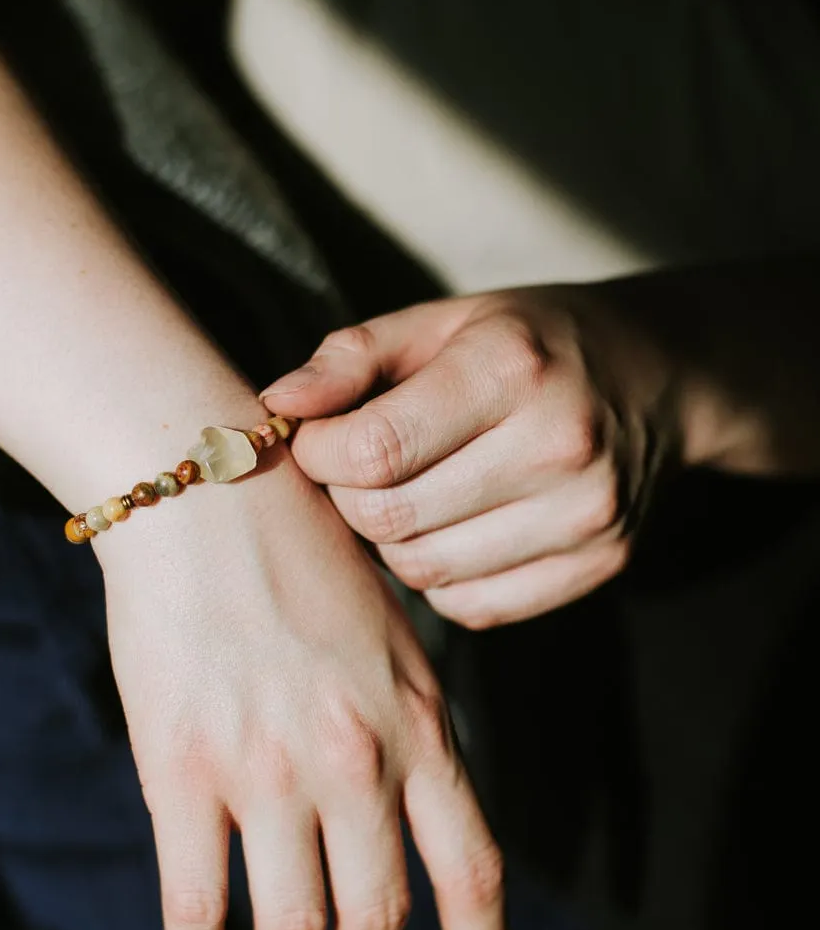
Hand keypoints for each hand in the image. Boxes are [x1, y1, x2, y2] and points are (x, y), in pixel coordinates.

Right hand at [97, 456, 505, 929]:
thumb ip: (406, 721)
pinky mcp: (184, 770)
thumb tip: (406, 804)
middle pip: (379, 915)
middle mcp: (355, 760)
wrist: (207, 491)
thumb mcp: (391, 632)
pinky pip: (197, 902)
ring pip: (294, 923)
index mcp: (417, 723)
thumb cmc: (301, 548)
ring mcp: (269, 770)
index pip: (471, 867)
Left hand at [260, 285, 682, 628]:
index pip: (374, 451)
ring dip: (393, 543)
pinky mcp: (600, 564)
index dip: (320, 455)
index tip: (321, 439)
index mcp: (511, 368)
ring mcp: (587, 514)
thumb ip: (349, 360)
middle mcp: (559, 444)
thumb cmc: (527, 343)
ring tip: (413, 492)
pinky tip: (457, 527)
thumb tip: (275, 408)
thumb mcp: (438, 322)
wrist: (655, 375)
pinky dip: (443, 579)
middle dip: (351, 499)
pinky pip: (473, 608)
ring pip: (425, 572)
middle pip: (392, 519)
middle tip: (363, 467)